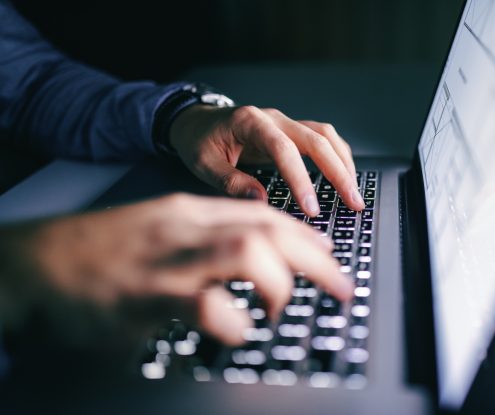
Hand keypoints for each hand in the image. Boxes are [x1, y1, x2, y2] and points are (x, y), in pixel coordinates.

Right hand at [0, 194, 352, 345]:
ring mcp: (166, 260)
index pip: (263, 214)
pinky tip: (237, 330)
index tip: (327, 252)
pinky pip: (204, 305)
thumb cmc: (99, 253)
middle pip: (267, 229)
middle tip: (340, 285)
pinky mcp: (145, 297)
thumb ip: (203, 238)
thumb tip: (254, 256)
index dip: (304, 235)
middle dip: (315, 258)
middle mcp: (184, 229)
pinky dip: (232, 321)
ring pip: (245, 252)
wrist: (34, 264)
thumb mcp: (158, 231)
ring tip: (282, 308)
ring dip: (279, 282)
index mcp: (188, 213)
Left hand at [169, 105, 364, 215]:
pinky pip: (321, 139)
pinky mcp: (290, 131)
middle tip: (352, 202)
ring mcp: (285, 123)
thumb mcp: (203, 164)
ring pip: (325, 136)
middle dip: (338, 172)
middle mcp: (274, 118)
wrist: (195, 121)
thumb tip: (261, 202)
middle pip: (317, 140)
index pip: (284, 150)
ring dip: (343, 164)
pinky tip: (343, 177)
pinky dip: (336, 157)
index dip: (301, 179)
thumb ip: (231, 182)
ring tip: (354, 193)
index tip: (311, 207)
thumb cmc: (198, 141)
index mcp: (250, 122)